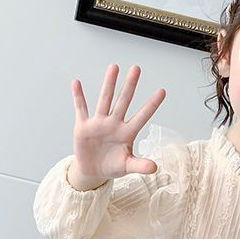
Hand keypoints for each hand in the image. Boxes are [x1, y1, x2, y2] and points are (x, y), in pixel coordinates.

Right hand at [69, 63, 166, 187]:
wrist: (93, 171)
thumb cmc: (112, 166)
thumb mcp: (127, 167)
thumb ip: (140, 166)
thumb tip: (155, 168)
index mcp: (127, 132)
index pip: (142, 116)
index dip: (152, 105)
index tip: (162, 91)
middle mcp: (114, 123)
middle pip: (123, 101)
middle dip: (130, 85)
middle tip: (137, 68)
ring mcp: (99, 123)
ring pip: (105, 100)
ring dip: (109, 84)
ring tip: (114, 67)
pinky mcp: (84, 126)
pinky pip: (81, 109)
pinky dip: (78, 96)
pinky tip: (77, 83)